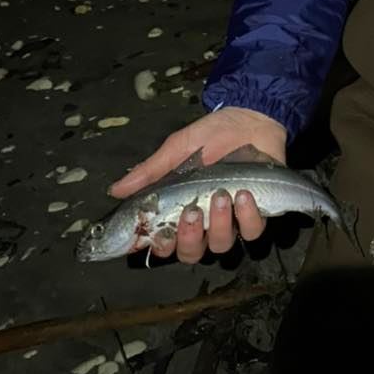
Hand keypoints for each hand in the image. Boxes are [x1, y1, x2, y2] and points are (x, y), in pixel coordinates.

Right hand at [106, 107, 287, 263]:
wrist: (247, 119)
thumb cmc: (210, 136)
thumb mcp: (175, 150)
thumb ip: (149, 172)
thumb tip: (114, 191)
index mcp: (180, 212)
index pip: (165, 244)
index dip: (161, 246)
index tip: (159, 233)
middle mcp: (205, 225)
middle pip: (192, 253)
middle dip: (190, 237)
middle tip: (192, 211)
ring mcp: (231, 221)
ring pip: (222, 245)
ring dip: (220, 224)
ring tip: (221, 195)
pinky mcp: (258, 213)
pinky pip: (253, 231)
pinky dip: (247, 216)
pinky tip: (244, 195)